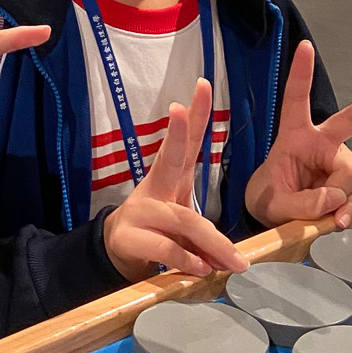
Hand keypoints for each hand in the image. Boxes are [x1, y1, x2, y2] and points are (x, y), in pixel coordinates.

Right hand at [103, 78, 248, 280]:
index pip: (185, 142)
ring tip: (234, 261)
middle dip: (178, 131)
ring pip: (182, 219)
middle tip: (180, 107)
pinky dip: (187, 260)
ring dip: (212, 241)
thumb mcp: (185, 224)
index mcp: (171, 177)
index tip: (203, 84)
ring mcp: (140, 211)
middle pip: (169, 158)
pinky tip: (202, 268)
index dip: (195, 115)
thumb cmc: (158, 229)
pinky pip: (165, 248)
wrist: (117, 250)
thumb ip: (208, 235)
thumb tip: (233, 258)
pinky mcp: (130, 238)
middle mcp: (155, 188)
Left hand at [243, 42, 351, 232]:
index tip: (305, 46)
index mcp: (294, 136)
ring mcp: (342, 160)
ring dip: (342, 201)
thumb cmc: (270, 197)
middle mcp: (323, 142)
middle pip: (351, 122)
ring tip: (323, 217)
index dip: (300, 74)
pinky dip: (350, 211)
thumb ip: (300, 203)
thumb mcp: (273, 204)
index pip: (296, 100)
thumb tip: (334, 199)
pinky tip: (338, 220)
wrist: (278, 215)